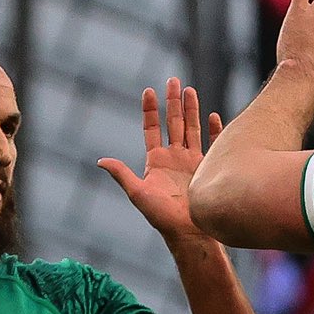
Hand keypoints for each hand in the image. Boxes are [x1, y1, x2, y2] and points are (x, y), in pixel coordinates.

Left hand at [98, 81, 224, 245]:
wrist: (189, 233)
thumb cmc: (162, 217)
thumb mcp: (138, 194)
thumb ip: (122, 175)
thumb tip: (100, 161)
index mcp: (156, 160)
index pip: (152, 128)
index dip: (150, 110)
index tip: (149, 91)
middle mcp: (174, 158)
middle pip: (173, 123)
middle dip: (173, 101)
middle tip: (173, 80)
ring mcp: (192, 162)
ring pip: (191, 129)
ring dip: (191, 110)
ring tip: (190, 90)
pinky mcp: (209, 169)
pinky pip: (212, 145)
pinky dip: (213, 130)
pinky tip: (214, 116)